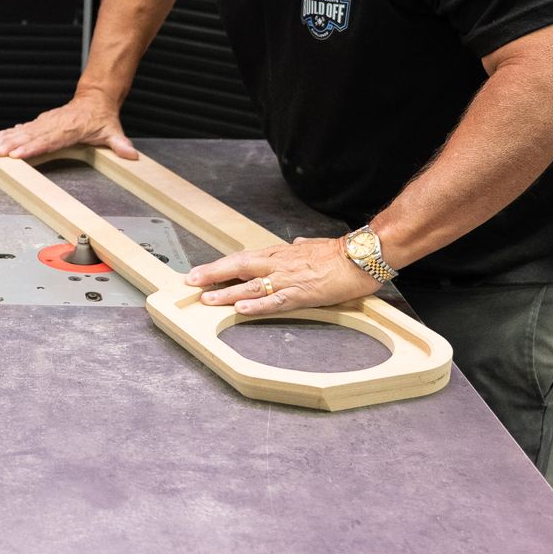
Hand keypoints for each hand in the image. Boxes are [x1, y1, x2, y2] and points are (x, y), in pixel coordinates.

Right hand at [0, 94, 137, 159]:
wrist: (96, 97)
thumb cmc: (101, 116)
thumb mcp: (112, 130)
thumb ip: (120, 143)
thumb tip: (131, 154)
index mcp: (69, 128)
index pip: (48, 139)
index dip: (32, 147)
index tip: (18, 153)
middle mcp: (54, 124)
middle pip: (30, 135)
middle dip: (11, 144)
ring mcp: (46, 122)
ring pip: (22, 131)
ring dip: (5, 138)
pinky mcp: (41, 122)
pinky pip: (22, 128)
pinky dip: (8, 133)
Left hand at [184, 236, 379, 316]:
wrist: (361, 255)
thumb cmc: (339, 252)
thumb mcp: (313, 246)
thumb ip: (300, 248)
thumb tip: (295, 244)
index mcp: (278, 254)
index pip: (242, 259)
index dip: (219, 266)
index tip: (200, 271)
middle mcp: (278, 264)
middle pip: (238, 267)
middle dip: (212, 274)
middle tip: (190, 281)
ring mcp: (288, 279)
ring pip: (251, 286)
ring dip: (227, 293)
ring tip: (207, 299)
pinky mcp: (302, 293)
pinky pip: (275, 301)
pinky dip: (257, 306)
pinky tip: (242, 309)